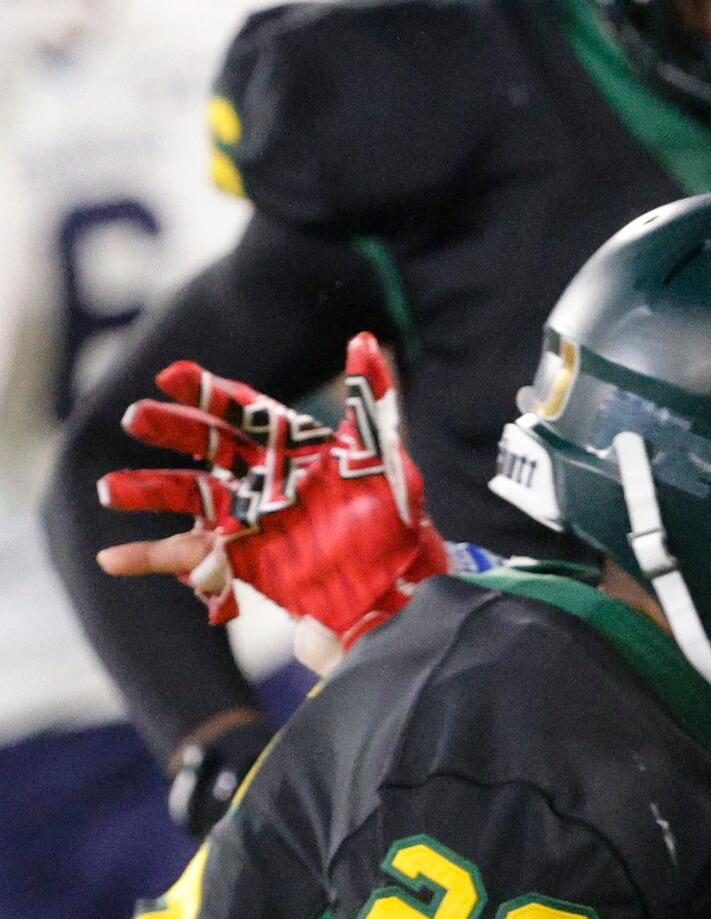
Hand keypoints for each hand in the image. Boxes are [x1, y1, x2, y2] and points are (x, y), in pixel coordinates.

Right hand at [97, 334, 449, 668]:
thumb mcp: (384, 454)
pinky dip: (148, 558)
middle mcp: (259, 475)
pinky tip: (112, 557)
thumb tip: (364, 338)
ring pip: (186, 495)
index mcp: (289, 445)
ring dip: (147, 490)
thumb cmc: (392, 513)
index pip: (241, 411)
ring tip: (110, 489)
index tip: (171, 375)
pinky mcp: (238, 557)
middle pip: (205, 446)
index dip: (207, 393)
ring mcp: (244, 515)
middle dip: (171, 431)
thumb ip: (370, 398)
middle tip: (136, 417)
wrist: (393, 580)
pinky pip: (186, 556)